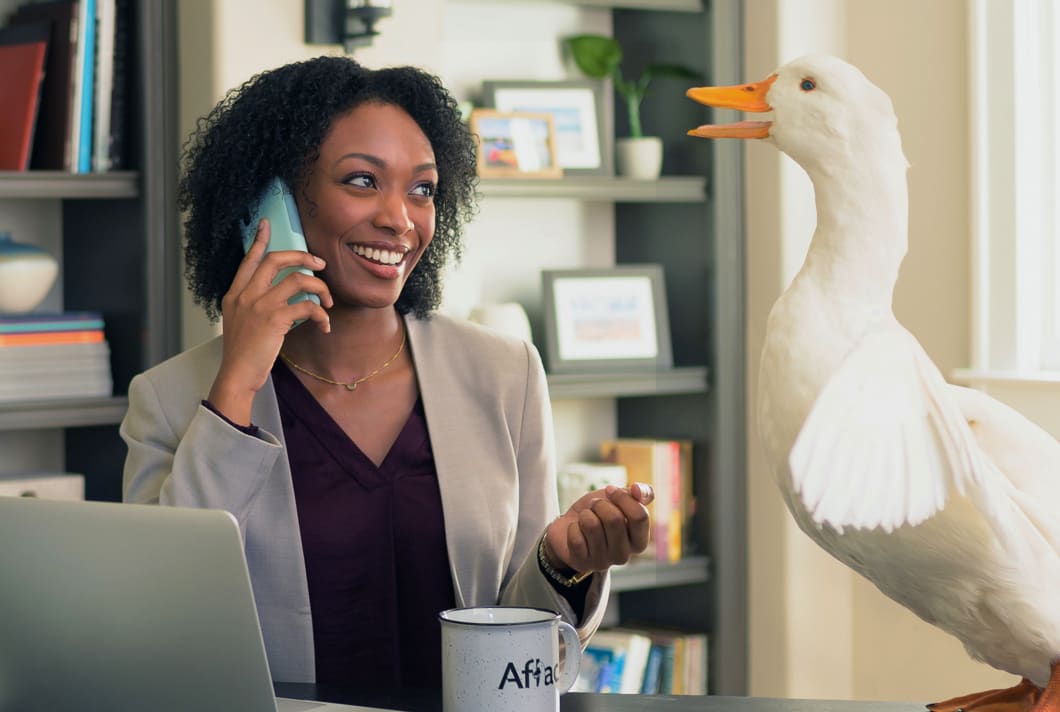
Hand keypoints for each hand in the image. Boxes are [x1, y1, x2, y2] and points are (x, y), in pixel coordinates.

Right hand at [208, 219, 332, 423]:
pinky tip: (324, 324)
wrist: (237, 375)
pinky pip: (308, 306)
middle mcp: (246, 295)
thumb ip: (252, 304)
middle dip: (302, 256)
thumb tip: (278, 295)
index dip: (259, 240)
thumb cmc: (242, 353)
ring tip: (328, 301)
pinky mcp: (275, 319)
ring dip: (320, 287)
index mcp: (235, 294)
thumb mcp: (238, 321)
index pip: (248, 260)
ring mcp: (260, 305)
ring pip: (298, 280)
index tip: (267, 224)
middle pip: (276, 260)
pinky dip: (322, 314)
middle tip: (319, 263)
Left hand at [544, 483, 653, 574]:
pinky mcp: (582, 563)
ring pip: (592, 525)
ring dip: (585, 515)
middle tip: (594, 507)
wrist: (569, 527)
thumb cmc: (599, 514)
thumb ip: (640, 493)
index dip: (622, 497)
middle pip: (614, 519)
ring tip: (585, 518)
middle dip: (599, 504)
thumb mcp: (621, 499)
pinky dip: (572, 527)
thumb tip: (638, 490)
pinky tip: (576, 531)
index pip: (640, 516)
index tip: (610, 490)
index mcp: (639, 541)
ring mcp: (603, 562)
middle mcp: (624, 556)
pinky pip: (576, 536)